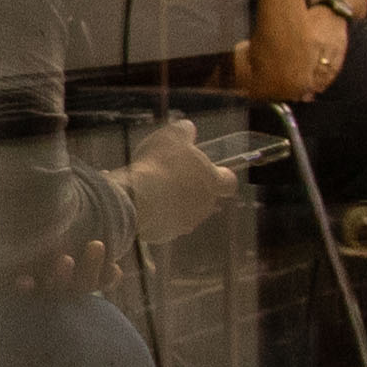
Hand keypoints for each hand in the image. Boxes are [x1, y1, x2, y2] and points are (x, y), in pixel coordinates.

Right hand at [120, 119, 240, 250]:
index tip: (209, 170)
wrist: (137, 199)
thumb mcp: (172, 136)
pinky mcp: (165, 235)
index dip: (221, 176)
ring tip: (153, 190)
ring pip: (184, 213)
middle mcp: (204, 206)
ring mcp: (185, 224)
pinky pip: (164, 223)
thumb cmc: (160, 164)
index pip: (229, 182)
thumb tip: (189, 130)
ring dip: (174, 203)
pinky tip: (143, 204)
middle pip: (205, 198)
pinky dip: (157, 216)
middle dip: (192, 189)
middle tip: (171, 176)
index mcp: (212, 182)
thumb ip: (185, 131)